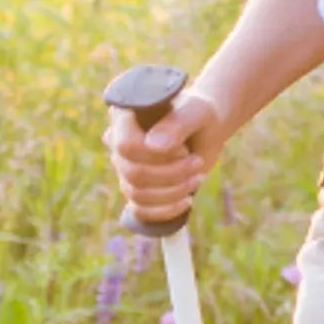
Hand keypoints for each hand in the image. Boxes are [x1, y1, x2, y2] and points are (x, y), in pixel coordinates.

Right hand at [102, 81, 232, 226]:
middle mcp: (117, 143)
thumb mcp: (196, 112)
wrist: (207, 129)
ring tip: (198, 177)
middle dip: (171, 173)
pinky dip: (166, 210)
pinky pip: (140, 210)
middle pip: (133, 173)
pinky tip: (187, 200)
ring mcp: (125, 168)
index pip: (124, 144)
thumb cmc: (199, 114)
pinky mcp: (137, 188)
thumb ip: (177, 124)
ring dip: (173, 191)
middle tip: (197, 162)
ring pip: (137, 194)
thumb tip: (153, 145)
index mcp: (124, 116)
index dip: (155, 155)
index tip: (183, 149)